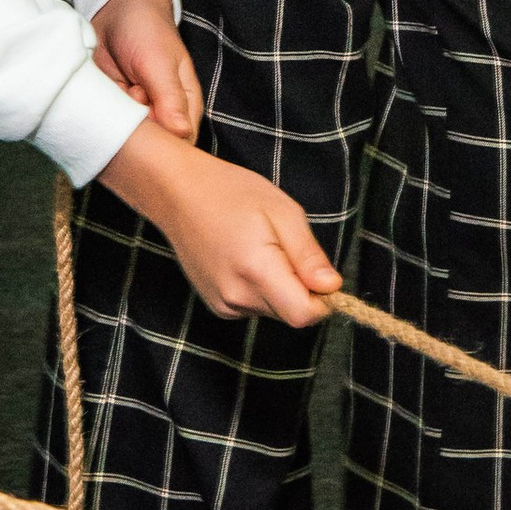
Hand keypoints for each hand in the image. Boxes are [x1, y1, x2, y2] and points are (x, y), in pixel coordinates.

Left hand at [92, 0, 200, 140]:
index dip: (162, 141)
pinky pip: (107, 124)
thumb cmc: (147, 31)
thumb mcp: (159, 63)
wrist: (115, 10)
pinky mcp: (114, 109)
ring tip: (120, 88)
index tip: (146, 118)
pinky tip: (104, 94)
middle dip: (136, 128)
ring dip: (117, 119)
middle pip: (152, 146)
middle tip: (132, 95)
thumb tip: (182, 135)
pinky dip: (102, 114)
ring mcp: (136, 114)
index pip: (180, 144)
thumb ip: (170, 98)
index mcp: (185, 107)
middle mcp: (162, 115)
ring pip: (126, 137)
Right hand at [97, 122, 340, 325]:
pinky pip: (254, 306)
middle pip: (290, 313)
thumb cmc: (232, 193)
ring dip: (280, 288)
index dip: (322, 300)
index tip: (320, 273)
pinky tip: (247, 258)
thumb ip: (309, 255)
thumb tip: (333, 287)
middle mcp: (236, 297)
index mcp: (256, 271)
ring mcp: (222, 304)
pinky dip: (261, 289)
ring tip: (261, 247)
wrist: (177, 193)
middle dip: (301, 289)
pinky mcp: (216, 304)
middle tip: (285, 246)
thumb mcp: (283, 212)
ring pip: (273, 310)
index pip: (303, 315)